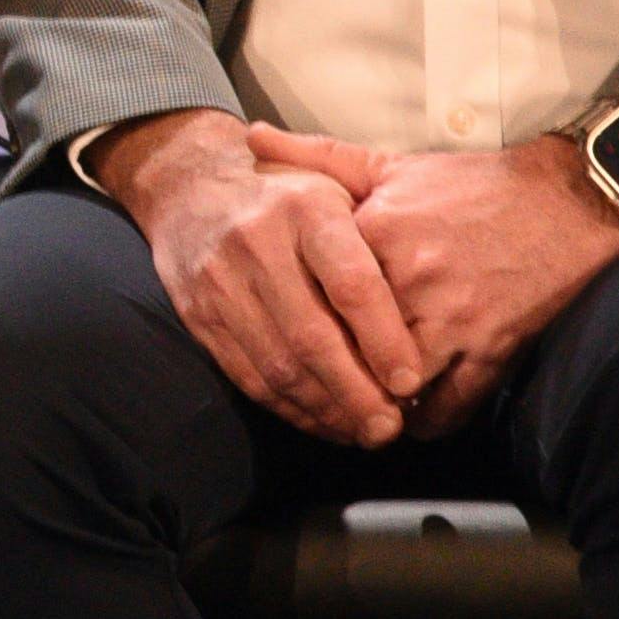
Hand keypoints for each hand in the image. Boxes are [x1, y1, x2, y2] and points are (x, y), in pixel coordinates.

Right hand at [94, 109, 430, 446]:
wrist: (190, 186)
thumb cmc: (289, 195)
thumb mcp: (336, 186)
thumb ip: (378, 239)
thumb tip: (428, 316)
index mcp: (306, 207)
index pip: (351, 284)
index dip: (384, 340)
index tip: (410, 382)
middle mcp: (258, 243)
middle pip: (312, 336)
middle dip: (356, 393)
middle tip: (390, 428)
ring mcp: (222, 282)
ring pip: (278, 364)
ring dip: (325, 409)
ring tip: (362, 432)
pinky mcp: (199, 315)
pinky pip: (248, 375)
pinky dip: (289, 408)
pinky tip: (321, 421)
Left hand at [287, 129, 618, 429]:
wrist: (565, 202)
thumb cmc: (473, 187)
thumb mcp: (391, 165)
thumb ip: (318, 157)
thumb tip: (251, 136)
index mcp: (378, 234)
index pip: (315, 294)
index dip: (294, 322)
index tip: (282, 337)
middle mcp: (412, 281)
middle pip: (347, 350)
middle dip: (330, 376)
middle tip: (315, 392)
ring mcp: (454, 321)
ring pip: (392, 389)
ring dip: (374, 406)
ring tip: (360, 411)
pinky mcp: (492, 351)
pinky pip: (447, 409)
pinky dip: (427, 422)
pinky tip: (413, 417)